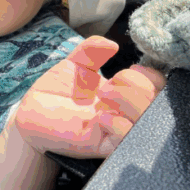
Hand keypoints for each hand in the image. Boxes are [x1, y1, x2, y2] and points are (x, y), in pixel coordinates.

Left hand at [9, 36, 165, 158]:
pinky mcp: (101, 145)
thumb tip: (112, 44)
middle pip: (158, 105)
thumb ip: (91, 50)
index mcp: (124, 94)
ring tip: (104, 94)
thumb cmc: (55, 91)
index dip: (152, 77)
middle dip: (141, 87)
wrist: (32, 115)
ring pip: (146, 123)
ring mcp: (114, 130)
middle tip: (114, 81)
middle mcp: (124, 113)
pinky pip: (123, 140)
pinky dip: (117, 125)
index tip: (132, 68)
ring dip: (130, 102)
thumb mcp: (74, 64)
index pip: (156, 87)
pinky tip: (99, 116)